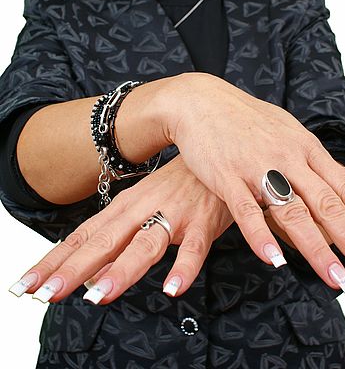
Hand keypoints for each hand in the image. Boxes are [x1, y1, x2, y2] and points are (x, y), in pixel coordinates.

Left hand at [10, 155, 232, 303]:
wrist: (214, 151)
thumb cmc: (177, 184)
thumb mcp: (142, 204)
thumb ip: (117, 237)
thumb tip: (89, 273)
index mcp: (125, 206)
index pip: (84, 236)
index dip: (56, 260)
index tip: (28, 284)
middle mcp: (143, 209)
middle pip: (104, 242)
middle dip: (74, 268)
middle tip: (48, 292)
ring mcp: (173, 214)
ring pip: (145, 245)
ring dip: (122, 270)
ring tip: (100, 295)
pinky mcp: (203, 222)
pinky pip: (194, 248)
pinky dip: (184, 267)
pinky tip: (173, 288)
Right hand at [160, 73, 344, 292]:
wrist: (203, 101)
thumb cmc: (248, 119)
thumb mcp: (292, 132)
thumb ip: (323, 160)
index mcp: (308, 149)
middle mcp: (289, 158)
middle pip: (329, 204)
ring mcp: (259, 167)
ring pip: (293, 211)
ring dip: (317, 248)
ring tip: (338, 280)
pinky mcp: (228, 176)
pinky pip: (246, 210)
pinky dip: (260, 236)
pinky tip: (274, 260)